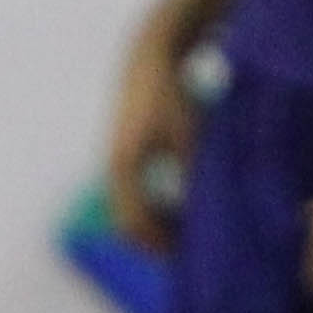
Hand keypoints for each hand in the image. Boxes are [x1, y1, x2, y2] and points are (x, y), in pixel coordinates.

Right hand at [104, 34, 204, 255]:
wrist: (149, 56)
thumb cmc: (172, 91)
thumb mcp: (188, 133)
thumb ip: (191, 173)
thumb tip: (199, 212)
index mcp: (123, 167)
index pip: (133, 225)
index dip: (159, 245)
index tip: (188, 256)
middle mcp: (114, 170)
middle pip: (129, 225)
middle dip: (158, 242)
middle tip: (191, 256)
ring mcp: (117, 166)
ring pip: (133, 213)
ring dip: (158, 227)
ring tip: (190, 236)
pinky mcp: (126, 160)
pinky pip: (137, 198)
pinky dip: (157, 210)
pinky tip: (183, 212)